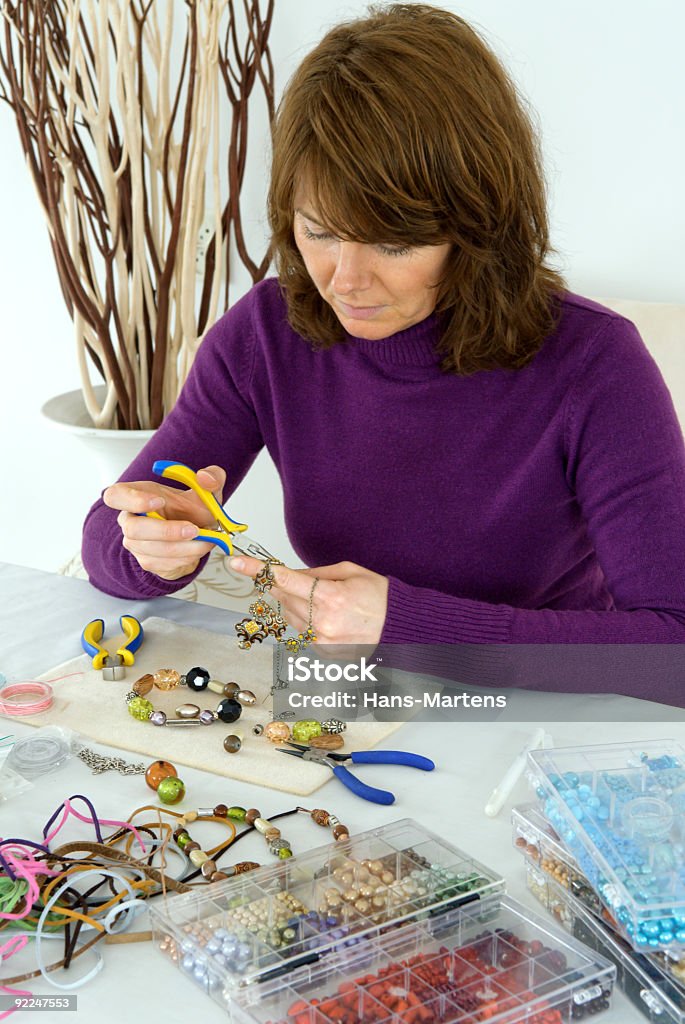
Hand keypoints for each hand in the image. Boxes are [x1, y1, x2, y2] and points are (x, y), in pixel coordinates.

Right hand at [103, 466, 225, 580]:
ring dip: (184, 547)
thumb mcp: (207, 490)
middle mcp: (131, 520)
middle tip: (193, 529)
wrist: (199, 535)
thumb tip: (205, 477)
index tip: (159, 501)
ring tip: (205, 540)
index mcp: (137, 494)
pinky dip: (185, 558)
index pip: (116, 495)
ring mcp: (136, 543)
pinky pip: (163, 564)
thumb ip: (213, 477)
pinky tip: (197, 549)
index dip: (131, 499)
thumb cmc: (193, 509)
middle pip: (133, 529)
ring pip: (152, 549)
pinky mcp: (147, 561)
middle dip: (166, 531)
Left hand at [229, 557, 388, 645]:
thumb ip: (315, 572)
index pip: (284, 581)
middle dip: (284, 587)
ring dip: (298, 605)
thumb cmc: (380, 598)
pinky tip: (330, 617)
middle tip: (298, 581)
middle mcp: (322, 622)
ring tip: (326, 601)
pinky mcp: (322, 653)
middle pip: (283, 598)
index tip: (237, 563)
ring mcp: (321, 641)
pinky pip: (302, 631)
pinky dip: (308, 621)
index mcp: (330, 596)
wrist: (399, 630)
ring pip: (290, 616)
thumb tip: (289, 575)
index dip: (257, 570)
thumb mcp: (350, 571)